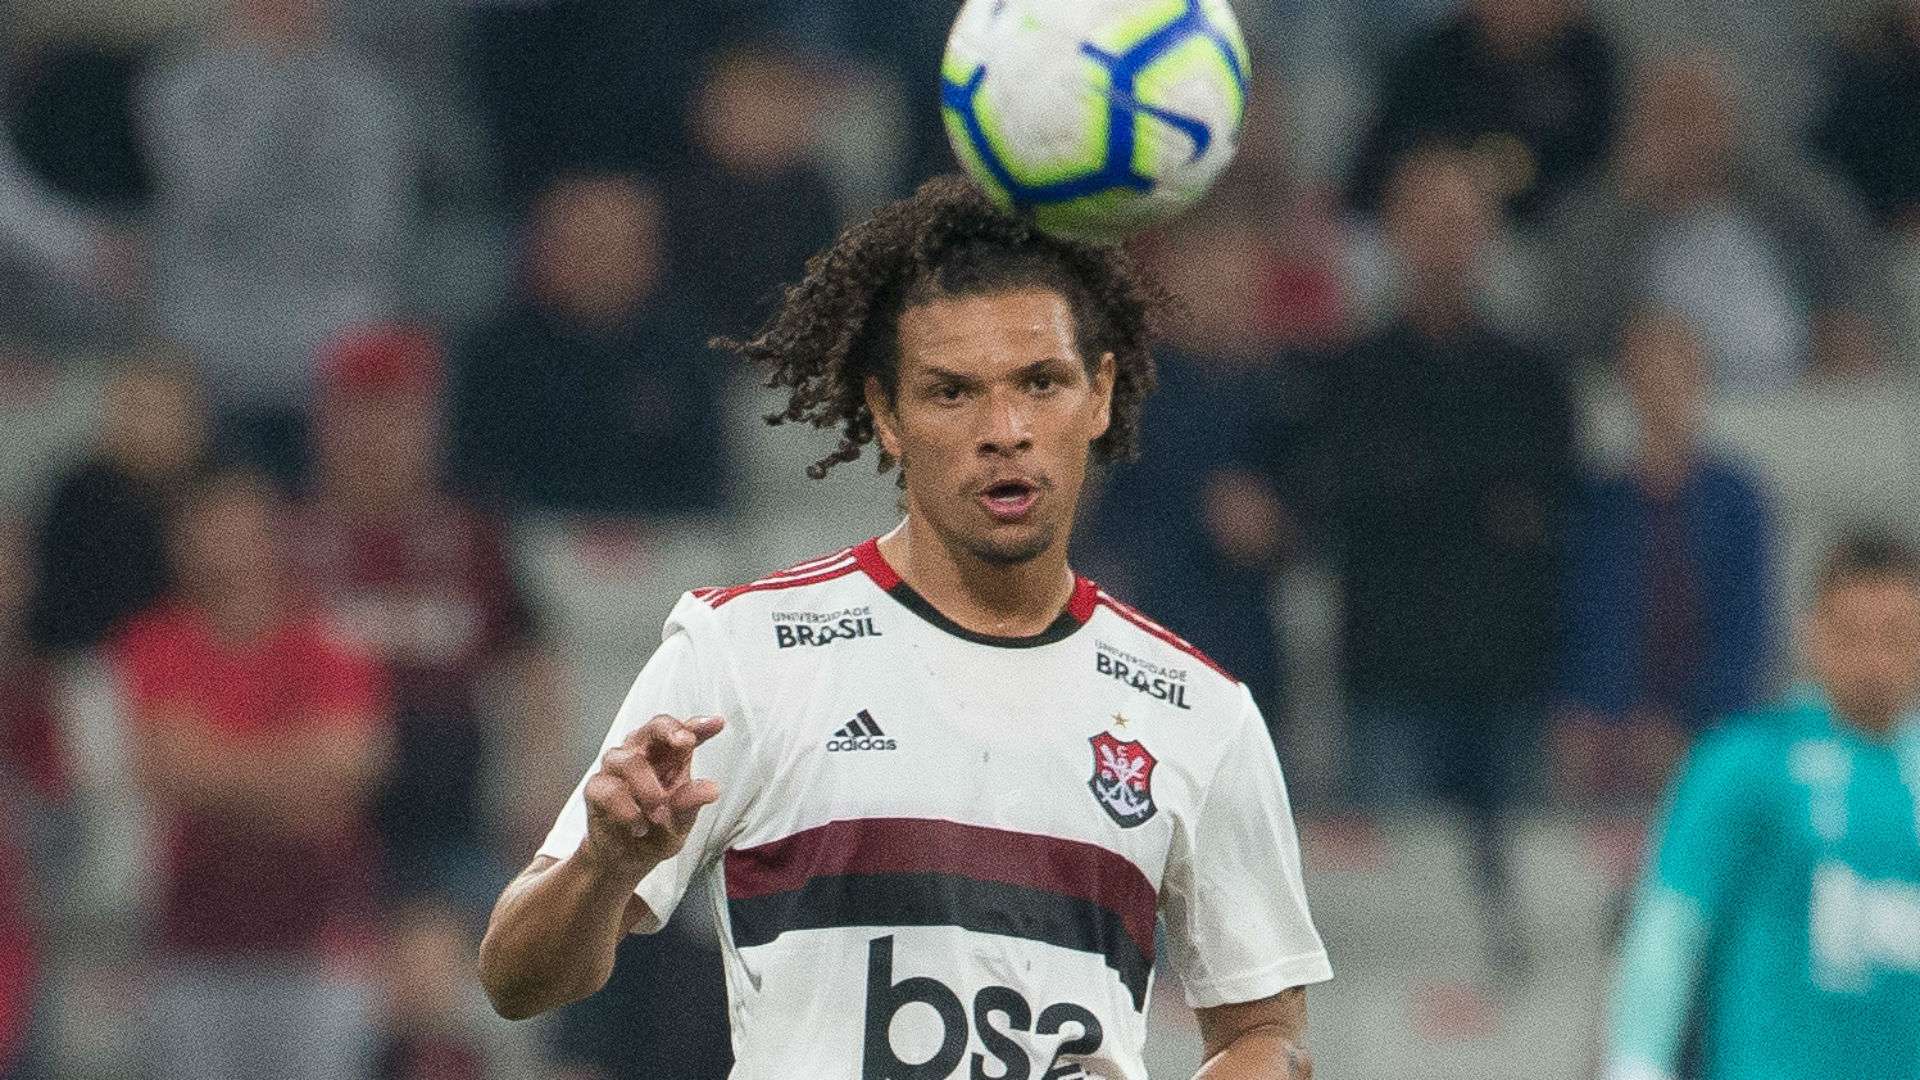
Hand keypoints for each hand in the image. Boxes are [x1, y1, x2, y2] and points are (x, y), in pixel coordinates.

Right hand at [580, 714, 724, 873]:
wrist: (626, 860)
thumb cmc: (656, 832)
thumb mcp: (681, 822)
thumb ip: (690, 803)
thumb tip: (711, 789)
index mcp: (670, 758)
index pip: (684, 733)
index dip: (700, 725)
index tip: (718, 723)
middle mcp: (643, 755)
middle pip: (653, 728)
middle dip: (669, 730)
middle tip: (685, 743)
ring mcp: (617, 769)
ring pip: (630, 761)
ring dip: (648, 789)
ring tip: (659, 815)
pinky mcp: (596, 788)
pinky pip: (608, 789)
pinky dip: (626, 810)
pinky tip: (638, 826)